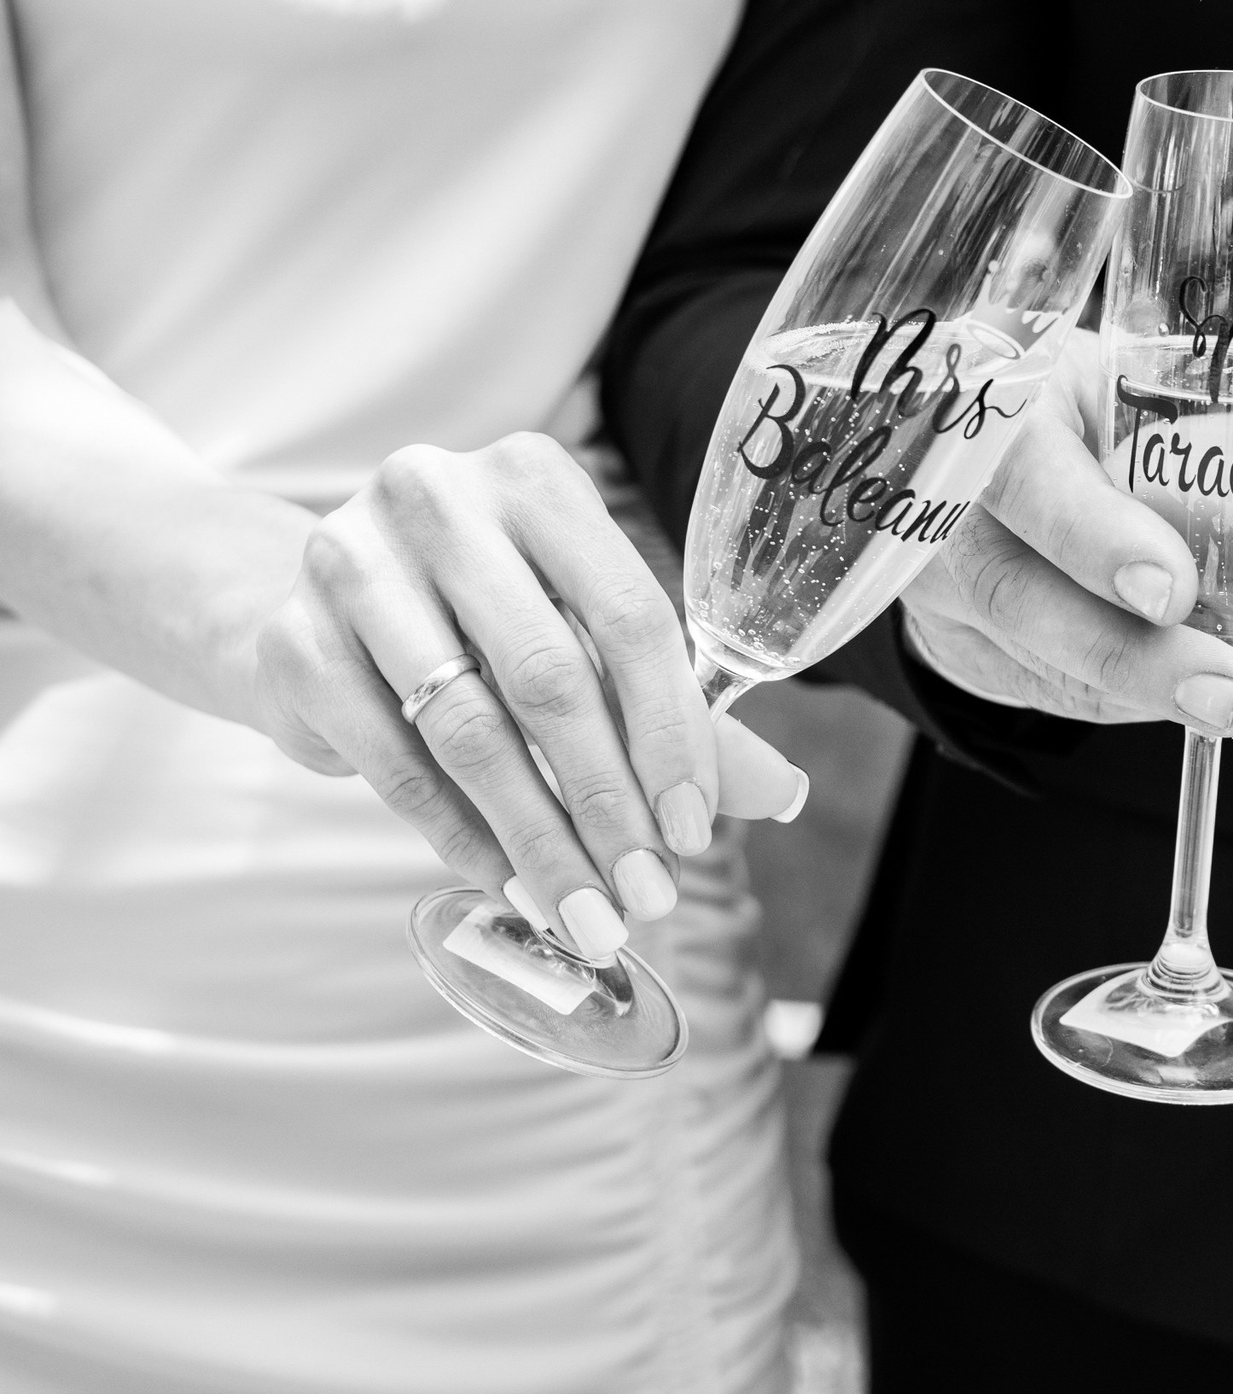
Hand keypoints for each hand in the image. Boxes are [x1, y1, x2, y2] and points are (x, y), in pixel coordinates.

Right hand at [253, 435, 804, 960]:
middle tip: (647, 895)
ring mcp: (353, 563)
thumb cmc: (472, 618)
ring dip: (540, 839)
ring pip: (471, 729)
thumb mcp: (572, 633)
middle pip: (550, 676)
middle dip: (609, 803)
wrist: (297, 603)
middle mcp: (440, 500)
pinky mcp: (292, 641)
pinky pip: (396, 764)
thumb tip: (781, 791)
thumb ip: (669, 708)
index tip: (695, 831)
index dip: (671, 733)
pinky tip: (509, 888)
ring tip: (588, 914)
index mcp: (535, 479)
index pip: (630, 615)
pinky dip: (461, 837)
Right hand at [897, 329, 1232, 731]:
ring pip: (1041, 659)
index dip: (1091, 537)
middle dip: (1138, 656)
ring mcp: (943, 586)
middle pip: (1020, 598)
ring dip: (1169, 690)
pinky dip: (1155, 699)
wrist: (986, 437)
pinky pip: (1060, 690)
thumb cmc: (1090, 402)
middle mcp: (949, 506)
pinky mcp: (970, 649)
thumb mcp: (1153, 393)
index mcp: (994, 409)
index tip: (1169, 591)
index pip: (1022, 473)